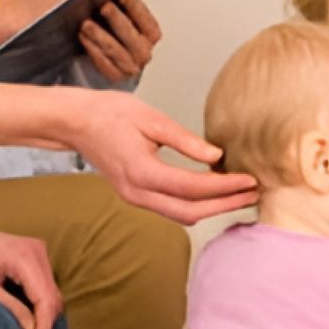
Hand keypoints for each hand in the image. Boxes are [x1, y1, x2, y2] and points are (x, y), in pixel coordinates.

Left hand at [0, 212, 61, 328]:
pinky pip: (45, 286)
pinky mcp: (32, 255)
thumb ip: (8, 307)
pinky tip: (26, 321)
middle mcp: (36, 250)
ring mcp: (37, 251)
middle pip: (52, 298)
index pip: (45, 301)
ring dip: (43, 317)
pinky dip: (39, 305)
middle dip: (44, 327)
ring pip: (51, 293)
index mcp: (24, 256)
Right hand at [63, 88, 258, 224]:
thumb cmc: (109, 113)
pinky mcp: (134, 195)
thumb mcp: (151, 118)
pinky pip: (170, 208)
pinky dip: (194, 204)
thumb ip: (185, 140)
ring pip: (180, 215)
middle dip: (224, 205)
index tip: (249, 180)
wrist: (75, 122)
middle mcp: (137, 193)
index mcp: (142, 172)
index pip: (194, 188)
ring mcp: (134, 198)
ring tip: (239, 195)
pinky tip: (212, 191)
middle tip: (253, 194)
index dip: (225, 187)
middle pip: (191, 211)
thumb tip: (216, 157)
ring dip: (211, 208)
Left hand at [80, 0, 162, 81]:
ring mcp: (130, 66)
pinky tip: (84, 37)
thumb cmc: (107, 25)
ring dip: (102, 37)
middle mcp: (143, 52)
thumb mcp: (116, 8)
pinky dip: (94, 51)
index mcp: (150, 35)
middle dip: (119, 21)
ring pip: (120, 54)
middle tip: (104, 6)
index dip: (137, 9)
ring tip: (86, 23)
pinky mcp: (114, 75)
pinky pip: (106, 66)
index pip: (150, 24)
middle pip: (135, 40)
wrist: (96, 48)